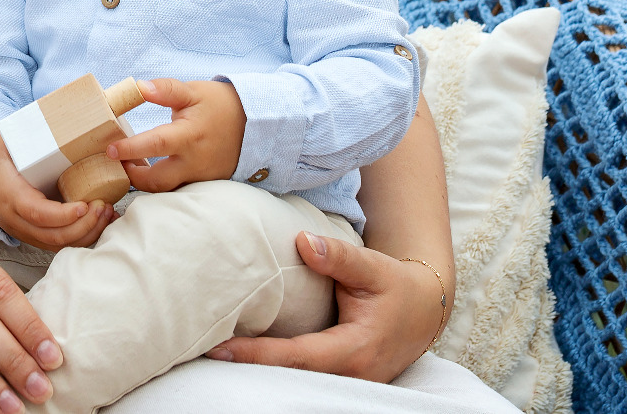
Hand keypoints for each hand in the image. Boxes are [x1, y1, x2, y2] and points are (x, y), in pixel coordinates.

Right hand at [0, 134, 115, 249]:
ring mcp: (26, 233)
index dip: (63, 215)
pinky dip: (83, 237)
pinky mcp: (36, 237)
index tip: (85, 205)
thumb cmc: (0, 161)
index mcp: (11, 196)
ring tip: (106, 213)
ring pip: (59, 244)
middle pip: (53, 235)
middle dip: (83, 226)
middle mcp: (17, 220)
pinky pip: (61, 245)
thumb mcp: (5, 143)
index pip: (38, 213)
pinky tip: (100, 223)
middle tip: (103, 207)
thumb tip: (57, 114)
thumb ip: (26, 132)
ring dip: (87, 233)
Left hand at [106, 78, 244, 192]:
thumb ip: (165, 89)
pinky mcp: (204, 184)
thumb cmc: (219, 104)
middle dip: (133, 176)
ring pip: (166, 190)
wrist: (253, 123)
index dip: (130, 149)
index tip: (110, 149)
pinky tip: (153, 172)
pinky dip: (163, 184)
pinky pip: (179, 190)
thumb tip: (138, 86)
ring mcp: (200, 177)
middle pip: (157, 180)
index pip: (155, 145)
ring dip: (146, 182)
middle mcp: (194, 162)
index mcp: (189, 135)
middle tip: (118, 162)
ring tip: (134, 166)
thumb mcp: (192, 91)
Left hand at [206, 232, 450, 381]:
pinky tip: (246, 357)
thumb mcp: (372, 267)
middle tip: (202, 351)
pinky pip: (303, 380)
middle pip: (288, 378)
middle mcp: (349, 376)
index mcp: (354, 351)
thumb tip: (303, 242)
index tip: (220, 348)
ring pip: (295, 383)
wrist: (424, 310)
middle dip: (247, 368)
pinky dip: (275, 370)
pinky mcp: (341, 381)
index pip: (297, 357)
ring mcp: (347, 384)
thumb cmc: (395, 286)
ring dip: (258, 372)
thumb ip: (338, 256)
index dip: (257, 355)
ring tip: (214, 354)